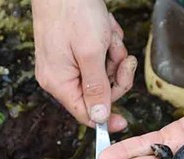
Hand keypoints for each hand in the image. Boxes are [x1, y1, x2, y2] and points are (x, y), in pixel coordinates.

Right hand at [31, 0, 136, 131]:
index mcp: (58, 83)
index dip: (106, 118)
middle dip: (115, 74)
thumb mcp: (91, 53)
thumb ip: (96, 88)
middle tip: (122, 56)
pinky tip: (104, 28)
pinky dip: (108, 43)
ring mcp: (66, 63)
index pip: (84, 114)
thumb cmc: (73, 12)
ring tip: (108, 35)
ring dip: (113, 54)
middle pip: (98, 94)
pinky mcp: (74, 50)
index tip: (124, 121)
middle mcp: (59, 77)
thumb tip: (99, 119)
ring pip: (103, 73)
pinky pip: (99, 57)